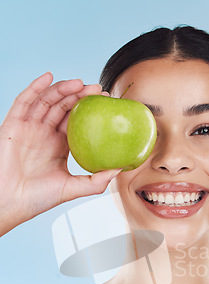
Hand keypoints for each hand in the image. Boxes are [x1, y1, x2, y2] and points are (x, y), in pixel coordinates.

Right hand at [0, 72, 120, 233]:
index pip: (76, 120)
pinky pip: (24, 101)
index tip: (105, 101)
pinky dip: (35, 87)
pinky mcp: (13, 124)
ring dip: (62, 89)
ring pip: (46, 100)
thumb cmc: (38, 198)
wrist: (11, 202)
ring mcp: (29, 127)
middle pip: (63, 106)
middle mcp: (45, 133)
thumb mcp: (73, 188)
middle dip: (80, 95)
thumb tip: (120, 170)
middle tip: (97, 89)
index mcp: (59, 145)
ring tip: (79, 83)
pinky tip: (48, 77)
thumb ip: (96, 181)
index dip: (89, 109)